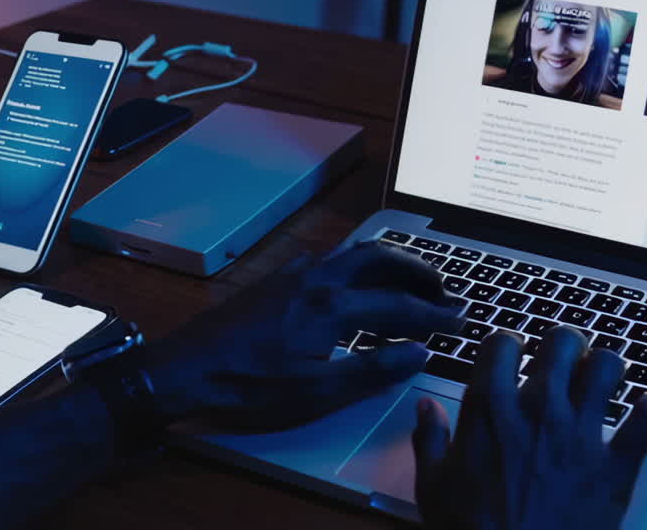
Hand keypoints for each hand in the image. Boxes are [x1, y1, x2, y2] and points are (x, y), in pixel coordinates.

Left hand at [140, 242, 461, 427]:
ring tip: (411, 285)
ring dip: (389, 266)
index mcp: (332, 305)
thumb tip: (420, 352)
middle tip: (444, 291)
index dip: (435, 315)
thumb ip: (372, 369)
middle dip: (419, 272)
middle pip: (382, 259)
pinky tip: (354, 287)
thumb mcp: (315, 390)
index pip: (400, 305)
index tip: (462, 321)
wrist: (184, 367)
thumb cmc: (249, 383)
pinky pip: (328, 261)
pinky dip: (355, 268)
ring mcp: (295, 273)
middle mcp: (317, 278)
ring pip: (353, 255)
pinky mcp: (277, 279)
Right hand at [413, 327, 646, 529]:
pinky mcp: (614, 468)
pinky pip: (646, 424)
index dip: (507, 343)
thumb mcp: (433, 487)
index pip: (502, 344)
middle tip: (564, 357)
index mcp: (491, 411)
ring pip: (608, 368)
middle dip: (565, 344)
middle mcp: (539, 412)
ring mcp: (581, 437)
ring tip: (603, 376)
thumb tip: (426, 409)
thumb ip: (431, 439)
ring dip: (608, 367)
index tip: (511, 352)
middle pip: (562, 343)